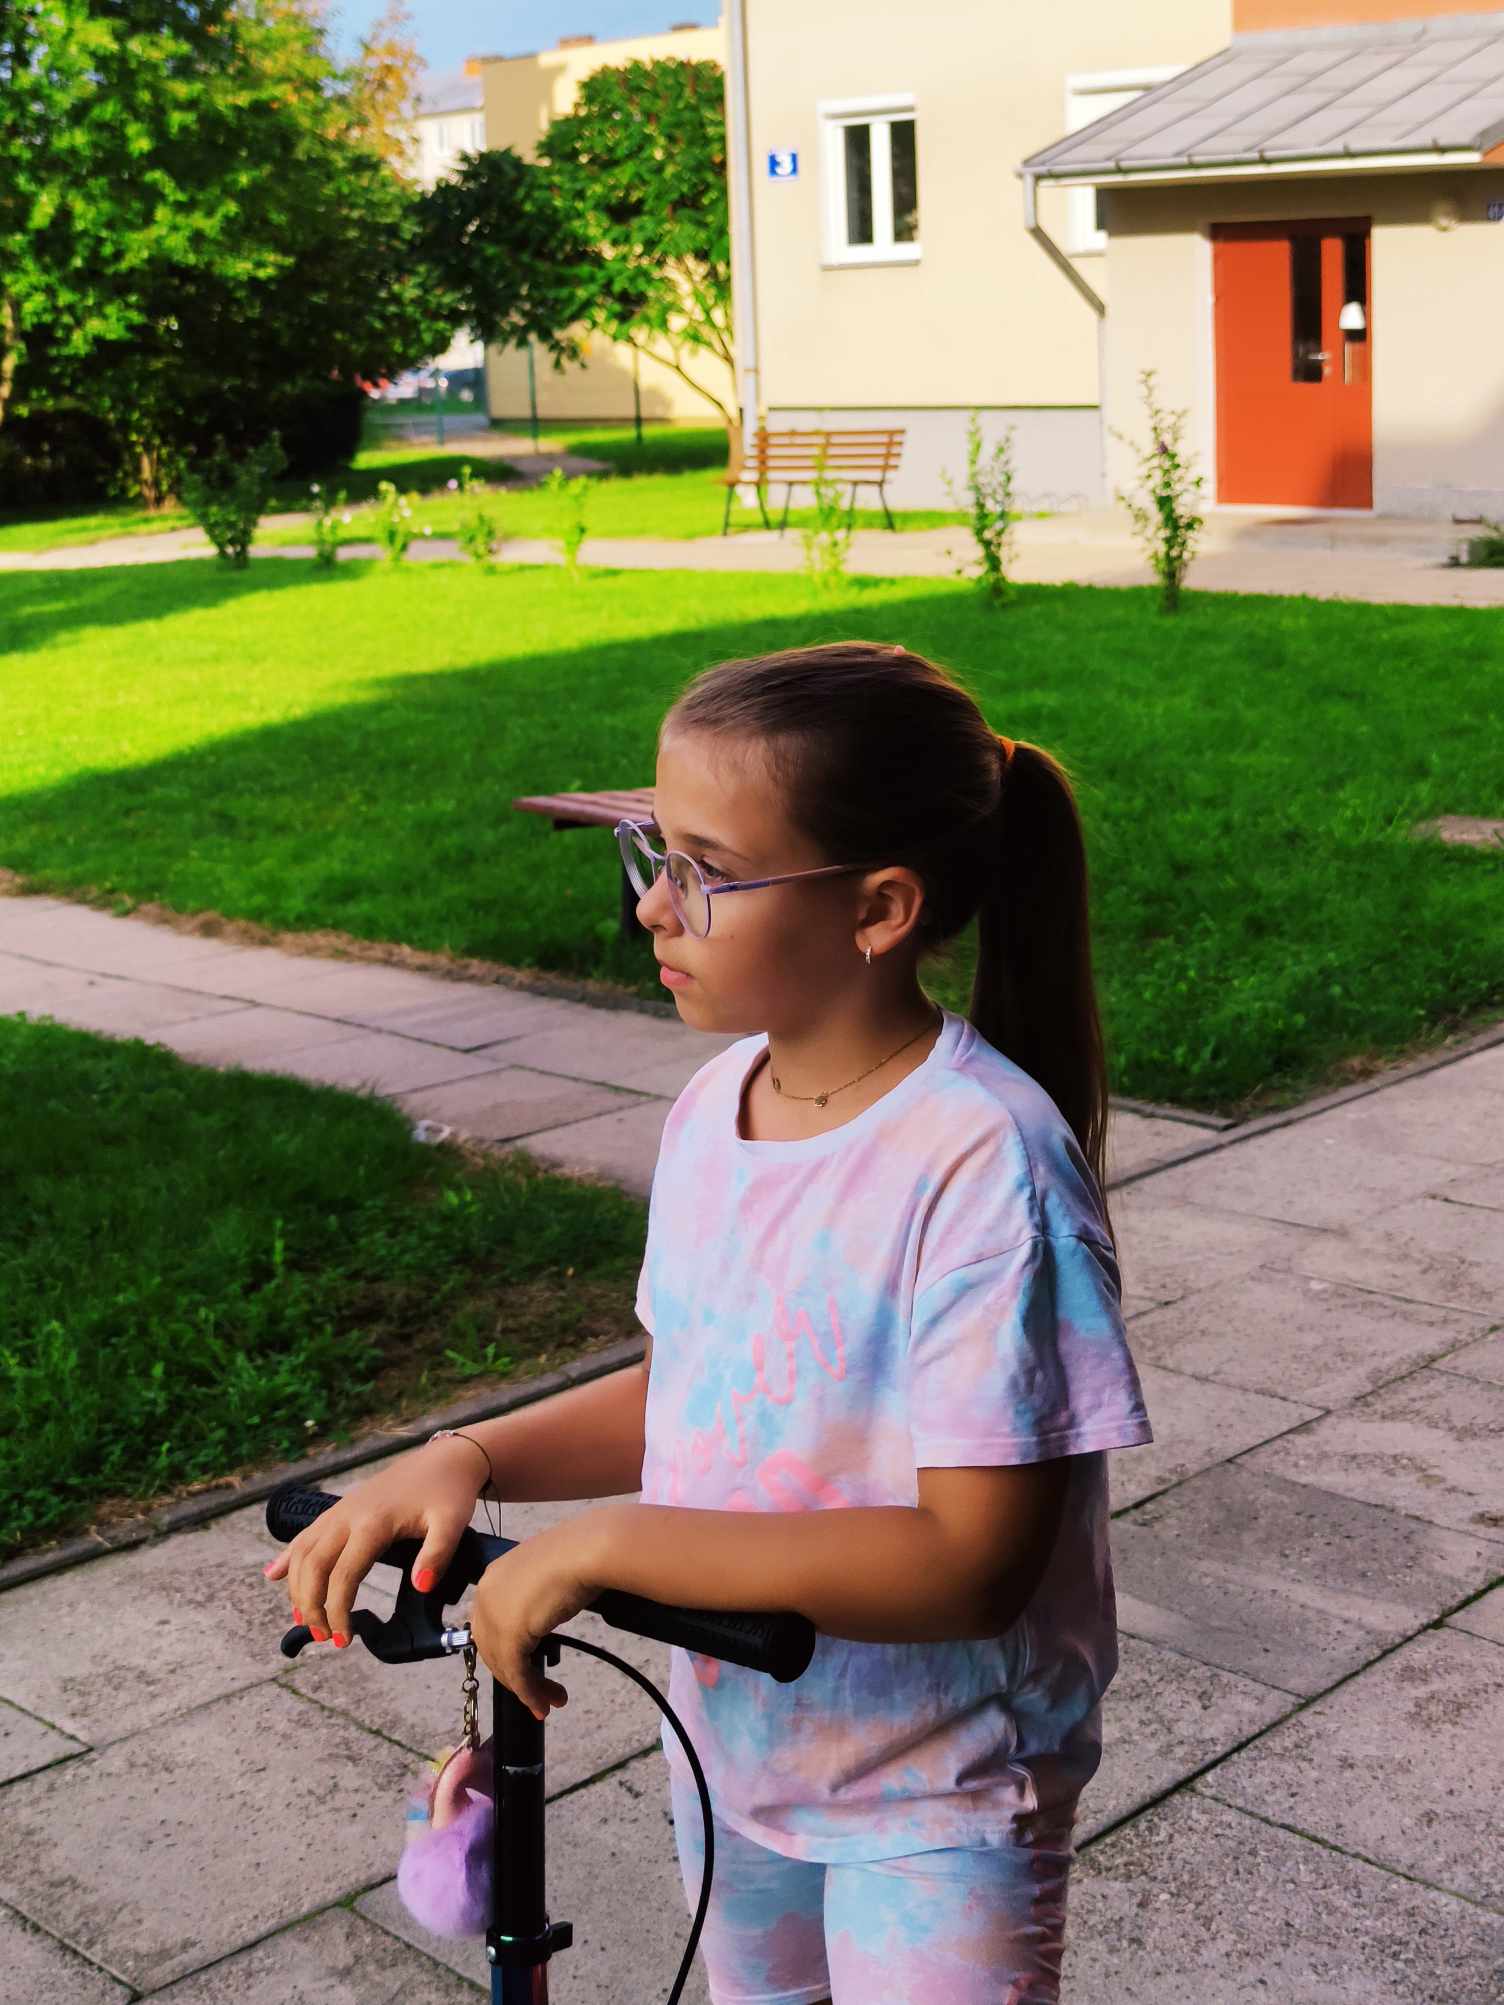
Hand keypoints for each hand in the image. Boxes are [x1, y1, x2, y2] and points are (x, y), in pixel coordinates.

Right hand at [263, 1437, 489, 1645]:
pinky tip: (273, 1574)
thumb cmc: (448, 1492)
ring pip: (304, 1552)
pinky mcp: (339, 1508)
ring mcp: (340, 1510)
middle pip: (314, 1566)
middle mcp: (348, 1515)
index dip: (338, 1611)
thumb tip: (420, 1586)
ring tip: (304, 1620)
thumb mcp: (453, 1523)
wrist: (443, 1459)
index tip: (345, 1640)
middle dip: (312, 1606)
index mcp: (373, 1523)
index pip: (343, 1575)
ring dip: (298, 1589)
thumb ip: (437, 1555)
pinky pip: (306, 1535)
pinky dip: (288, 1557)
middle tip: (323, 1637)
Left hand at [469, 1511, 610, 1722]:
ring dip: (527, 1690)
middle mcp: (486, 1594)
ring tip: (550, 1702)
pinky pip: (516, 1674)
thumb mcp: (548, 1577)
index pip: (491, 1624)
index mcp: (494, 1576)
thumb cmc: (578, 1554)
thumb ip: (535, 1598)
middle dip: (516, 1675)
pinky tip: (544, 1703)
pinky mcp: (509, 1635)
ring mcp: (494, 1615)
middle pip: (493, 1648)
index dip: (508, 1651)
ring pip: (504, 1665)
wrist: (587, 1551)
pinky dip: (530, 1693)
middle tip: (540, 1692)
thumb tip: (542, 1617)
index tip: (529, 1668)